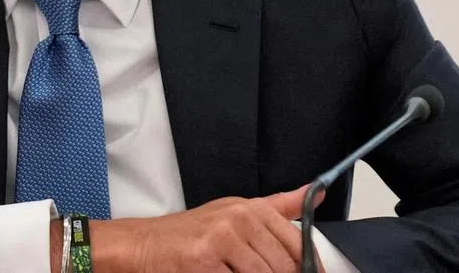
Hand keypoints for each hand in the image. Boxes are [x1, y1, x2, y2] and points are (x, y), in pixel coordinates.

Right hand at [90, 185, 325, 272]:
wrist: (142, 246)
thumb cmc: (188, 235)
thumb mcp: (234, 213)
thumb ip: (278, 207)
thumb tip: (317, 194)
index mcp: (250, 208)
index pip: (296, 243)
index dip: (307, 267)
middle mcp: (239, 218)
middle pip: (283, 266)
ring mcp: (221, 238)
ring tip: (236, 272)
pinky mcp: (204, 260)